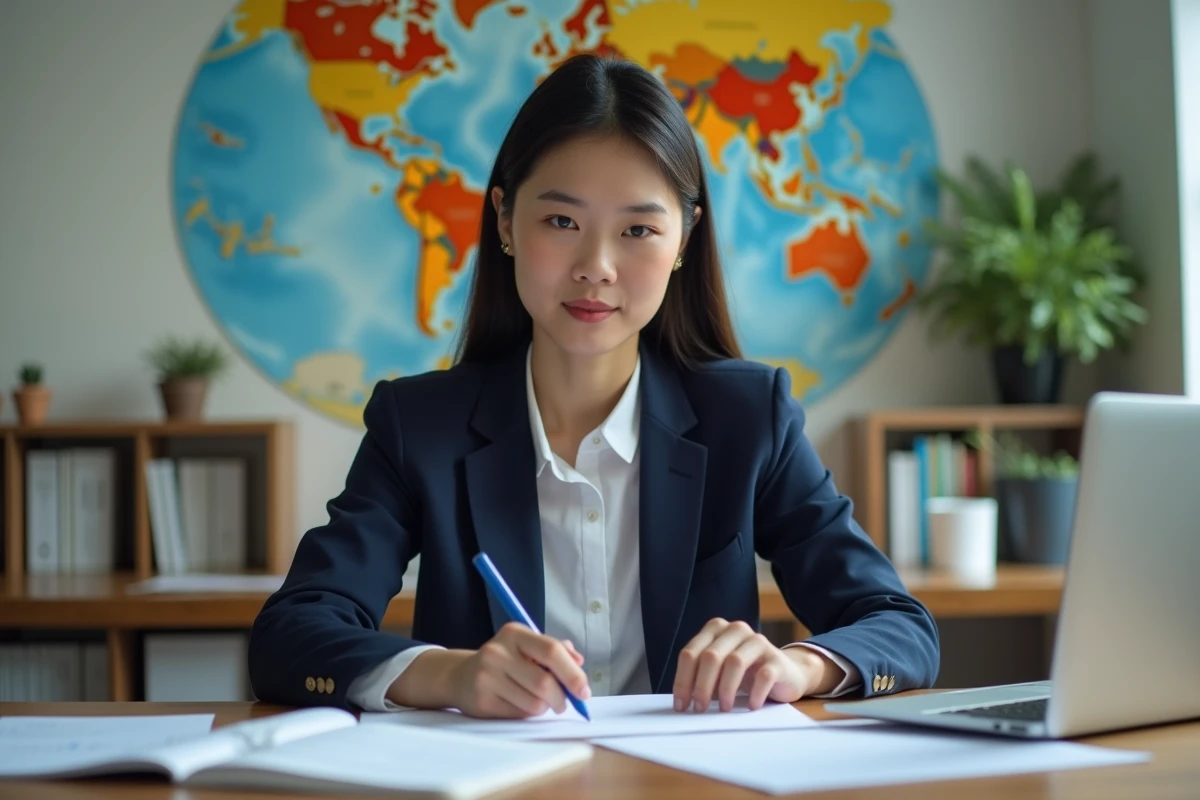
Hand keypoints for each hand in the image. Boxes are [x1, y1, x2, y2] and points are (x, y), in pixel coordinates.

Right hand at [444, 622, 590, 718]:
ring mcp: (487, 677)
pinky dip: (528, 714)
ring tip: (537, 701)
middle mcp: (498, 652)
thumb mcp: (527, 647)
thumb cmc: (505, 661)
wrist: (461, 677)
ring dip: (544, 707)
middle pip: (545, 682)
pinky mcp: (482, 701)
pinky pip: (519, 715)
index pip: (551, 651)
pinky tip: (519, 704)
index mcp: (514, 633)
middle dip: (562, 698)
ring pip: (534, 703)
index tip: (584, 691)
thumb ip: (556, 651)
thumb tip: (579, 662)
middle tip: (564, 703)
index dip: (573, 673)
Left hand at [672, 618, 834, 712]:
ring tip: (724, 709)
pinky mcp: (777, 658)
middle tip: (700, 709)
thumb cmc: (745, 674)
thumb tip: (683, 702)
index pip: (690, 653)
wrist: (785, 673)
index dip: (682, 681)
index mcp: (716, 629)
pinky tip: (750, 706)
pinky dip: (754, 694)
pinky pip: (763, 675)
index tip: (681, 705)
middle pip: (710, 657)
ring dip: (725, 689)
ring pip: (734, 662)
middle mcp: (735, 630)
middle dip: (701, 686)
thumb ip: (701, 678)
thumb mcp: (718, 673)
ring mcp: (758, 641)